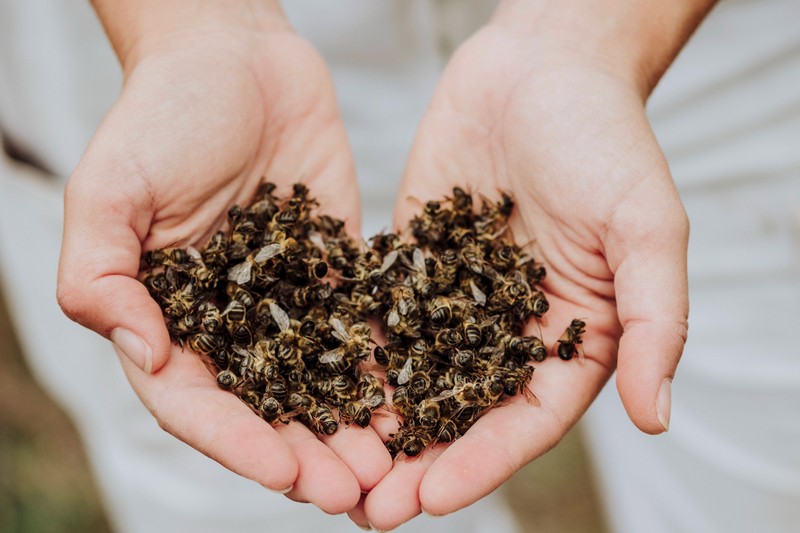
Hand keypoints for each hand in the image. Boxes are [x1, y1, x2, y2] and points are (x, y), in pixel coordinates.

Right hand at [56, 3, 389, 513]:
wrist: (235, 60)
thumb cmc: (161, 115)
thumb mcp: (111, 191)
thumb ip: (102, 276)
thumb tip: (145, 354)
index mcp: (166, 317)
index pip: (198, 402)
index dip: (238, 443)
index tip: (284, 472)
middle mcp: (226, 322)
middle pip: (265, 407)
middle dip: (306, 454)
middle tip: (353, 491)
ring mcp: (282, 301)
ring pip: (317, 382)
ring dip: (349, 429)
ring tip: (390, 465)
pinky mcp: (332, 272)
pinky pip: (357, 331)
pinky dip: (379, 371)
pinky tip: (411, 402)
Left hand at [363, 21, 689, 529]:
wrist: (542, 68)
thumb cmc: (605, 139)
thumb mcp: (646, 228)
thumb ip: (655, 321)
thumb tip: (657, 417)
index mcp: (569, 335)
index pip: (525, 419)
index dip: (481, 462)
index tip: (432, 498)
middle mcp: (508, 328)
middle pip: (461, 412)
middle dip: (417, 462)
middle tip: (367, 510)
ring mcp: (455, 298)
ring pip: (413, 374)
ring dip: (375, 424)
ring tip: (330, 467)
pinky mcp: (412, 262)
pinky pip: (379, 315)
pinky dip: (352, 355)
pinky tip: (311, 386)